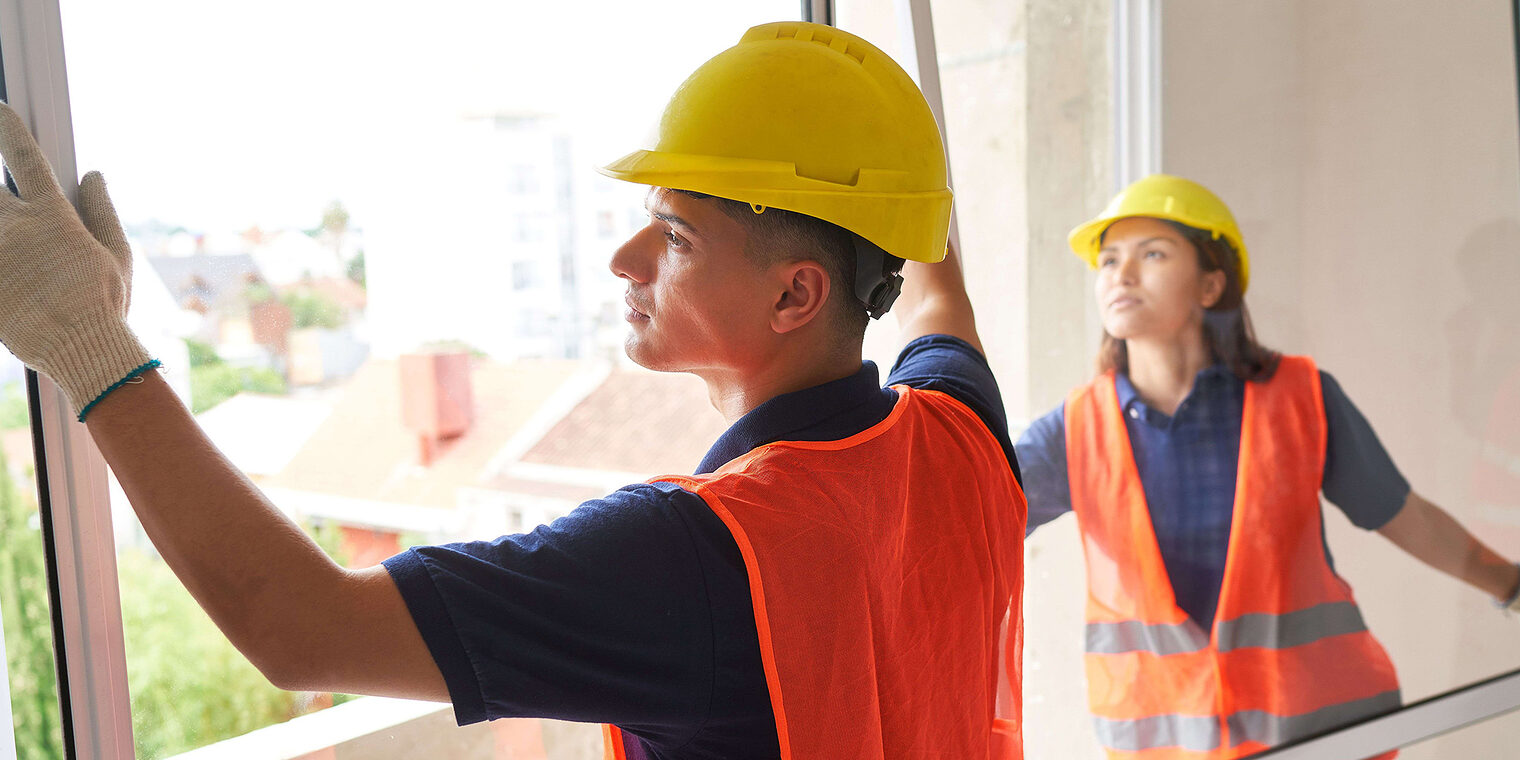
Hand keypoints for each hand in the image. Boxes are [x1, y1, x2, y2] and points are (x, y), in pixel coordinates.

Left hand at [0, 102, 153, 417]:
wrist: (83, 350)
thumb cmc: (106, 304)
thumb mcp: (117, 255)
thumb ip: (101, 210)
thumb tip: (92, 175)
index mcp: (53, 216)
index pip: (26, 159)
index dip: (9, 130)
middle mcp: (15, 227)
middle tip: (7, 206)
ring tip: (11, 243)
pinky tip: (3, 266)